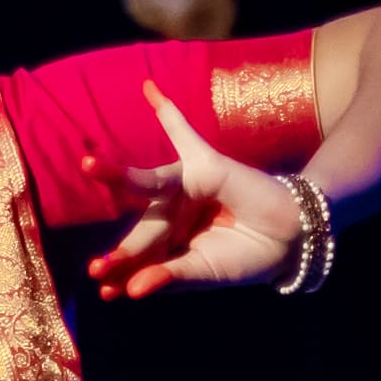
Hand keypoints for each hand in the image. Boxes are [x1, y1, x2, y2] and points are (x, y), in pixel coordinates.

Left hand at [81, 78, 306, 300]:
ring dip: (117, 173)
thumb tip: (134, 291)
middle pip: (144, 229)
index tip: (104, 291)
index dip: (121, 271)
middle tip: (99, 270)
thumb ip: (171, 278)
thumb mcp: (205, 272)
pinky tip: (149, 88)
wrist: (291, 238)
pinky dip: (168, 112)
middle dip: (126, 251)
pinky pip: (183, 133)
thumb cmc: (247, 257)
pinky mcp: (204, 163)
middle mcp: (172, 211)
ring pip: (147, 185)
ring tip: (89, 166)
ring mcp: (185, 185)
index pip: (140, 255)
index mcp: (169, 240)